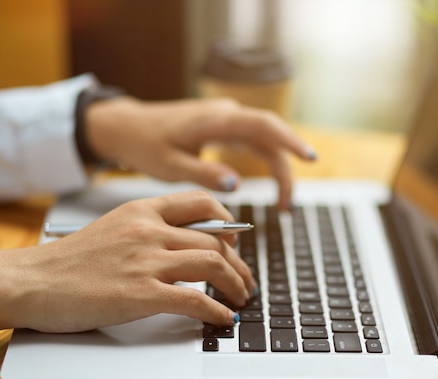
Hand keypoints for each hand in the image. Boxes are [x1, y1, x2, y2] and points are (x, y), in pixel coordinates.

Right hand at [6, 190, 253, 333]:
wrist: (31, 280)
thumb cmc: (69, 260)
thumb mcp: (113, 228)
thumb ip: (148, 229)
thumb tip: (183, 243)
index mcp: (142, 211)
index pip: (201, 203)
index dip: (228, 220)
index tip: (236, 238)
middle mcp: (150, 231)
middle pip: (216, 241)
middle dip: (239, 263)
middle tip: (245, 279)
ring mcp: (147, 261)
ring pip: (214, 265)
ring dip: (236, 284)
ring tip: (242, 298)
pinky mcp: (142, 294)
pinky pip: (196, 300)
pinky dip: (217, 311)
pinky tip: (223, 318)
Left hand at [85, 97, 316, 208]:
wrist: (128, 127)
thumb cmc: (146, 145)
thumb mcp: (169, 165)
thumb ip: (203, 174)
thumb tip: (236, 185)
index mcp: (215, 120)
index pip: (262, 125)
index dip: (289, 140)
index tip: (309, 158)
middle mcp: (226, 114)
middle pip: (271, 134)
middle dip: (288, 165)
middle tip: (289, 203)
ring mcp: (227, 119)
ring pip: (266, 139)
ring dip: (279, 167)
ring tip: (282, 204)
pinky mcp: (225, 127)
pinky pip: (256, 141)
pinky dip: (268, 161)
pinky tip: (273, 182)